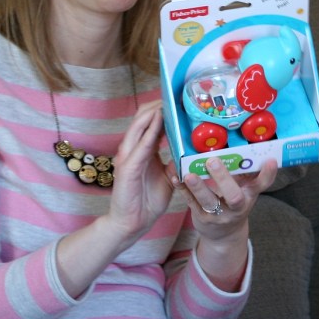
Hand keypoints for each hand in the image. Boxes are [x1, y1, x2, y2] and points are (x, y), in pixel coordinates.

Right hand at [105, 100, 171, 239]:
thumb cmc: (147, 200)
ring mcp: (128, 156)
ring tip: (168, 100)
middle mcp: (133, 149)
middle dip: (158, 104)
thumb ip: (175, 161)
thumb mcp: (168, 176)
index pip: (151, 122)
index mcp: (142, 150)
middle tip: (175, 95)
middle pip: (143, 117)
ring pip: (139, 125)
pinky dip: (150, 130)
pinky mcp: (127, 167)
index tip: (179, 100)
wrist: (132, 223)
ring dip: (154, 111)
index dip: (163, 110)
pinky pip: (141, 143)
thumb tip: (191, 149)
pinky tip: (160, 119)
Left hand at [176, 157, 278, 290]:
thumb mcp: (244, 189)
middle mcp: (236, 207)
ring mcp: (218, 214)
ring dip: (199, 188)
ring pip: (209, 202)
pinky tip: (176, 178)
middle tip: (213, 161)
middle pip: (234, 196)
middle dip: (223, 179)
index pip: (261, 185)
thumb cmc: (234, 202)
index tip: (270, 160)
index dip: (267, 174)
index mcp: (249, 195)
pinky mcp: (201, 217)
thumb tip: (245, 143)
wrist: (224, 235)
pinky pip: (191, 203)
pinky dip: (183, 190)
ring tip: (189, 174)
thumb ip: (245, 171)